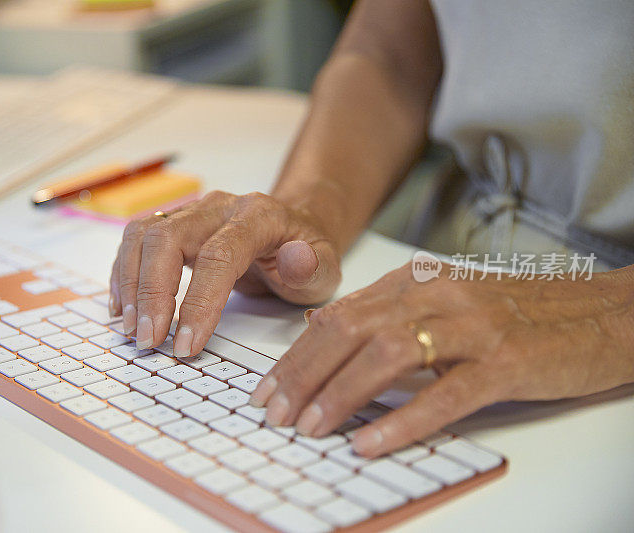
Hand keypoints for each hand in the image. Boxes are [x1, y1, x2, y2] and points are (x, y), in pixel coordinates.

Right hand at [108, 190, 341, 356]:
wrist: (292, 230)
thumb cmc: (306, 255)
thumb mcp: (327, 267)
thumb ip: (312, 267)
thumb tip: (295, 260)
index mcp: (258, 216)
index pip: (219, 254)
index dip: (199, 301)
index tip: (186, 344)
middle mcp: (218, 207)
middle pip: (167, 237)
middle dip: (151, 292)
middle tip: (148, 339)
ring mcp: (191, 213)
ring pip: (143, 235)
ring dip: (130, 283)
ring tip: (130, 328)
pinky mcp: (172, 225)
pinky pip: (136, 241)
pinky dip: (124, 274)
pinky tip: (123, 308)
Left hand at [249, 262, 633, 456]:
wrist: (602, 313)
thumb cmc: (517, 313)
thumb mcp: (446, 302)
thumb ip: (390, 316)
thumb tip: (326, 340)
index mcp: (416, 281)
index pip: (337, 316)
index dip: (294, 355)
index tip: (267, 390)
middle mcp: (436, 295)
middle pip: (349, 331)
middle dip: (302, 375)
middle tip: (274, 414)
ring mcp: (472, 327)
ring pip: (387, 355)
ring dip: (339, 394)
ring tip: (309, 428)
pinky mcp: (507, 362)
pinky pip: (445, 393)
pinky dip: (402, 419)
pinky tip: (369, 442)